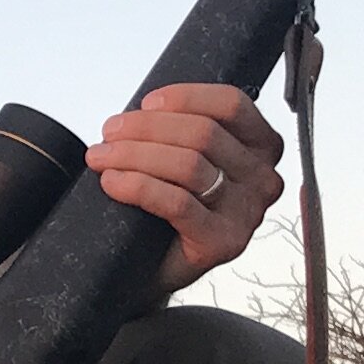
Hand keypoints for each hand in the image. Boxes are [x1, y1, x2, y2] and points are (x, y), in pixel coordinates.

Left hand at [86, 84, 284, 293]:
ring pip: (188, 164)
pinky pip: (177, 202)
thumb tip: (144, 109)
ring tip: (101, 157)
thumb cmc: (171, 206)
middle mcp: (262, 178)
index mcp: (261, 146)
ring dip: (134, 155)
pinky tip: (113, 182)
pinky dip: (138, 187)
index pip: (231, 105)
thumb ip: (181, 126)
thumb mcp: (187, 154)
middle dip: (146, 128)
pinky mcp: (223, 242)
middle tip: (109, 133)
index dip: (185, 97)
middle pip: (203, 133)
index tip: (146, 103)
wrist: (154, 266)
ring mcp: (247, 213)